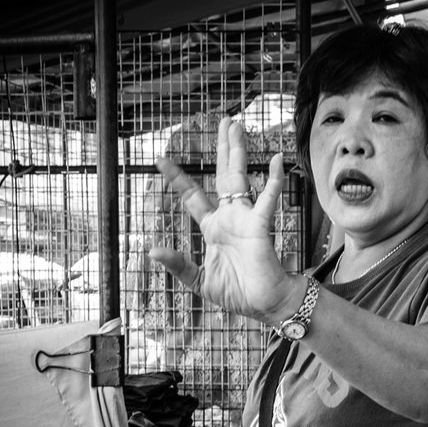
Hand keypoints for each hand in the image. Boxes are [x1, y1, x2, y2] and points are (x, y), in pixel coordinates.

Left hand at [148, 117, 295, 323]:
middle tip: (223, 122)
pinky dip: (273, 180)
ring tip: (237, 127)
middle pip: (222, 176)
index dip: (178, 178)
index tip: (160, 159)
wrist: (264, 304)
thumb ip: (177, 264)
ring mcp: (245, 219)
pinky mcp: (260, 226)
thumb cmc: (237, 293)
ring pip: (240, 178)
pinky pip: (267, 199)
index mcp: (213, 228)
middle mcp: (229, 218)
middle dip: (222, 149)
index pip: (193, 196)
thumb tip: (151, 249)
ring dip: (238, 152)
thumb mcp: (198, 280)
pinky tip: (276, 160)